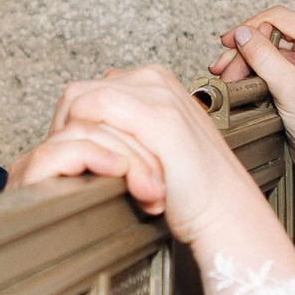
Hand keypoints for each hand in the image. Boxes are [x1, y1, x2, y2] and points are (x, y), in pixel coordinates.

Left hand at [17, 65, 294, 294]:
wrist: (225, 213)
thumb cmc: (190, 189)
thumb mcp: (150, 146)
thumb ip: (123, 124)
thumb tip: (84, 118)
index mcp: (153, 82)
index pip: (85, 91)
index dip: (70, 127)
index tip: (77, 158)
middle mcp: (156, 81)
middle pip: (77, 95)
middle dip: (71, 134)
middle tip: (86, 170)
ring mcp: (160, 96)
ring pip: (83, 105)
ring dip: (84, 144)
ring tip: (104, 175)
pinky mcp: (162, 119)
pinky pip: (97, 116)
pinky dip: (96, 148)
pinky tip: (116, 177)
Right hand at [211, 9, 294, 254]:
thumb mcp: (289, 89)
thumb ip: (264, 57)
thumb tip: (242, 33)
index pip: (279, 17)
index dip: (250, 26)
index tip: (229, 42)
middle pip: (269, 33)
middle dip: (243, 49)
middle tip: (223, 68)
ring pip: (265, 49)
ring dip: (243, 61)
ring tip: (225, 76)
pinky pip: (268, 65)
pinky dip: (250, 71)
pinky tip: (237, 81)